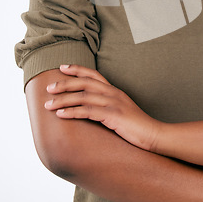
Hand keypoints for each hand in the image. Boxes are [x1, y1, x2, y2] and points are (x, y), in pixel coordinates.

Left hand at [44, 64, 161, 150]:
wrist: (153, 134)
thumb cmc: (137, 126)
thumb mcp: (122, 110)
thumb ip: (108, 105)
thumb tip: (91, 108)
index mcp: (115, 90)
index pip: (94, 74)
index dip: (78, 69)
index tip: (62, 67)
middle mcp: (113, 93)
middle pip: (85, 82)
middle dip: (65, 83)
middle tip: (49, 88)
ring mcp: (113, 103)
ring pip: (83, 96)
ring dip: (63, 100)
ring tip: (48, 105)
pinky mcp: (113, 116)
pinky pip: (88, 111)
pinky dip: (72, 112)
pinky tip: (61, 115)